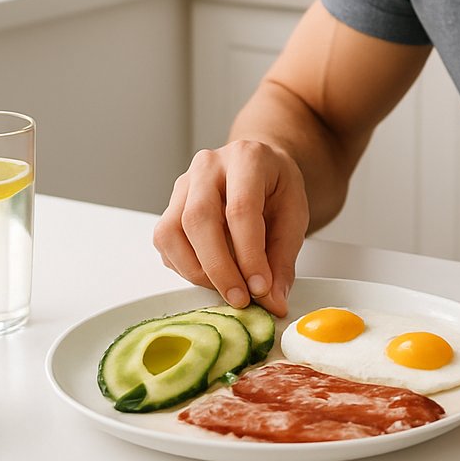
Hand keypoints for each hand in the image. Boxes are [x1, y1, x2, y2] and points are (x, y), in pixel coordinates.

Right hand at [152, 140, 310, 316]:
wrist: (260, 167)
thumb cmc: (276, 188)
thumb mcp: (294, 216)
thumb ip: (283, 259)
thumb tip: (273, 301)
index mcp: (247, 158)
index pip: (240, 209)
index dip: (249, 254)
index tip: (260, 288)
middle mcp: (208, 166)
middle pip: (199, 219)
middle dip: (219, 268)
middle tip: (240, 298)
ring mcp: (183, 184)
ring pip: (171, 232)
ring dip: (197, 271)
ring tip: (226, 288)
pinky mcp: (170, 206)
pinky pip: (165, 243)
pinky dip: (185, 267)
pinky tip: (211, 275)